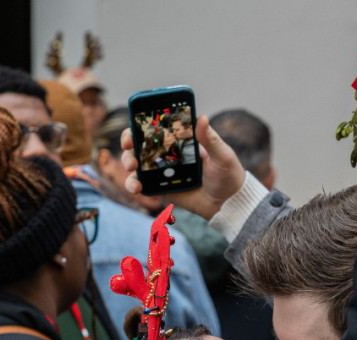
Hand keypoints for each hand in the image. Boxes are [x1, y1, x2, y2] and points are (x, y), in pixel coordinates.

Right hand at [121, 115, 245, 220]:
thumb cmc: (228, 176)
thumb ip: (210, 139)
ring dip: (128, 162)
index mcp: (182, 140)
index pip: (159, 127)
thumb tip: (202, 117)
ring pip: (138, 163)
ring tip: (132, 168)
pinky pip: (143, 184)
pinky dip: (135, 184)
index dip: (142, 124)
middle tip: (128, 147)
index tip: (135, 124)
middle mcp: (169, 153)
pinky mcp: (162, 187)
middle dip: (129, 142)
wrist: (228, 204)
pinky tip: (136, 187)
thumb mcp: (222, 156)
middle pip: (142, 143)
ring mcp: (163, 170)